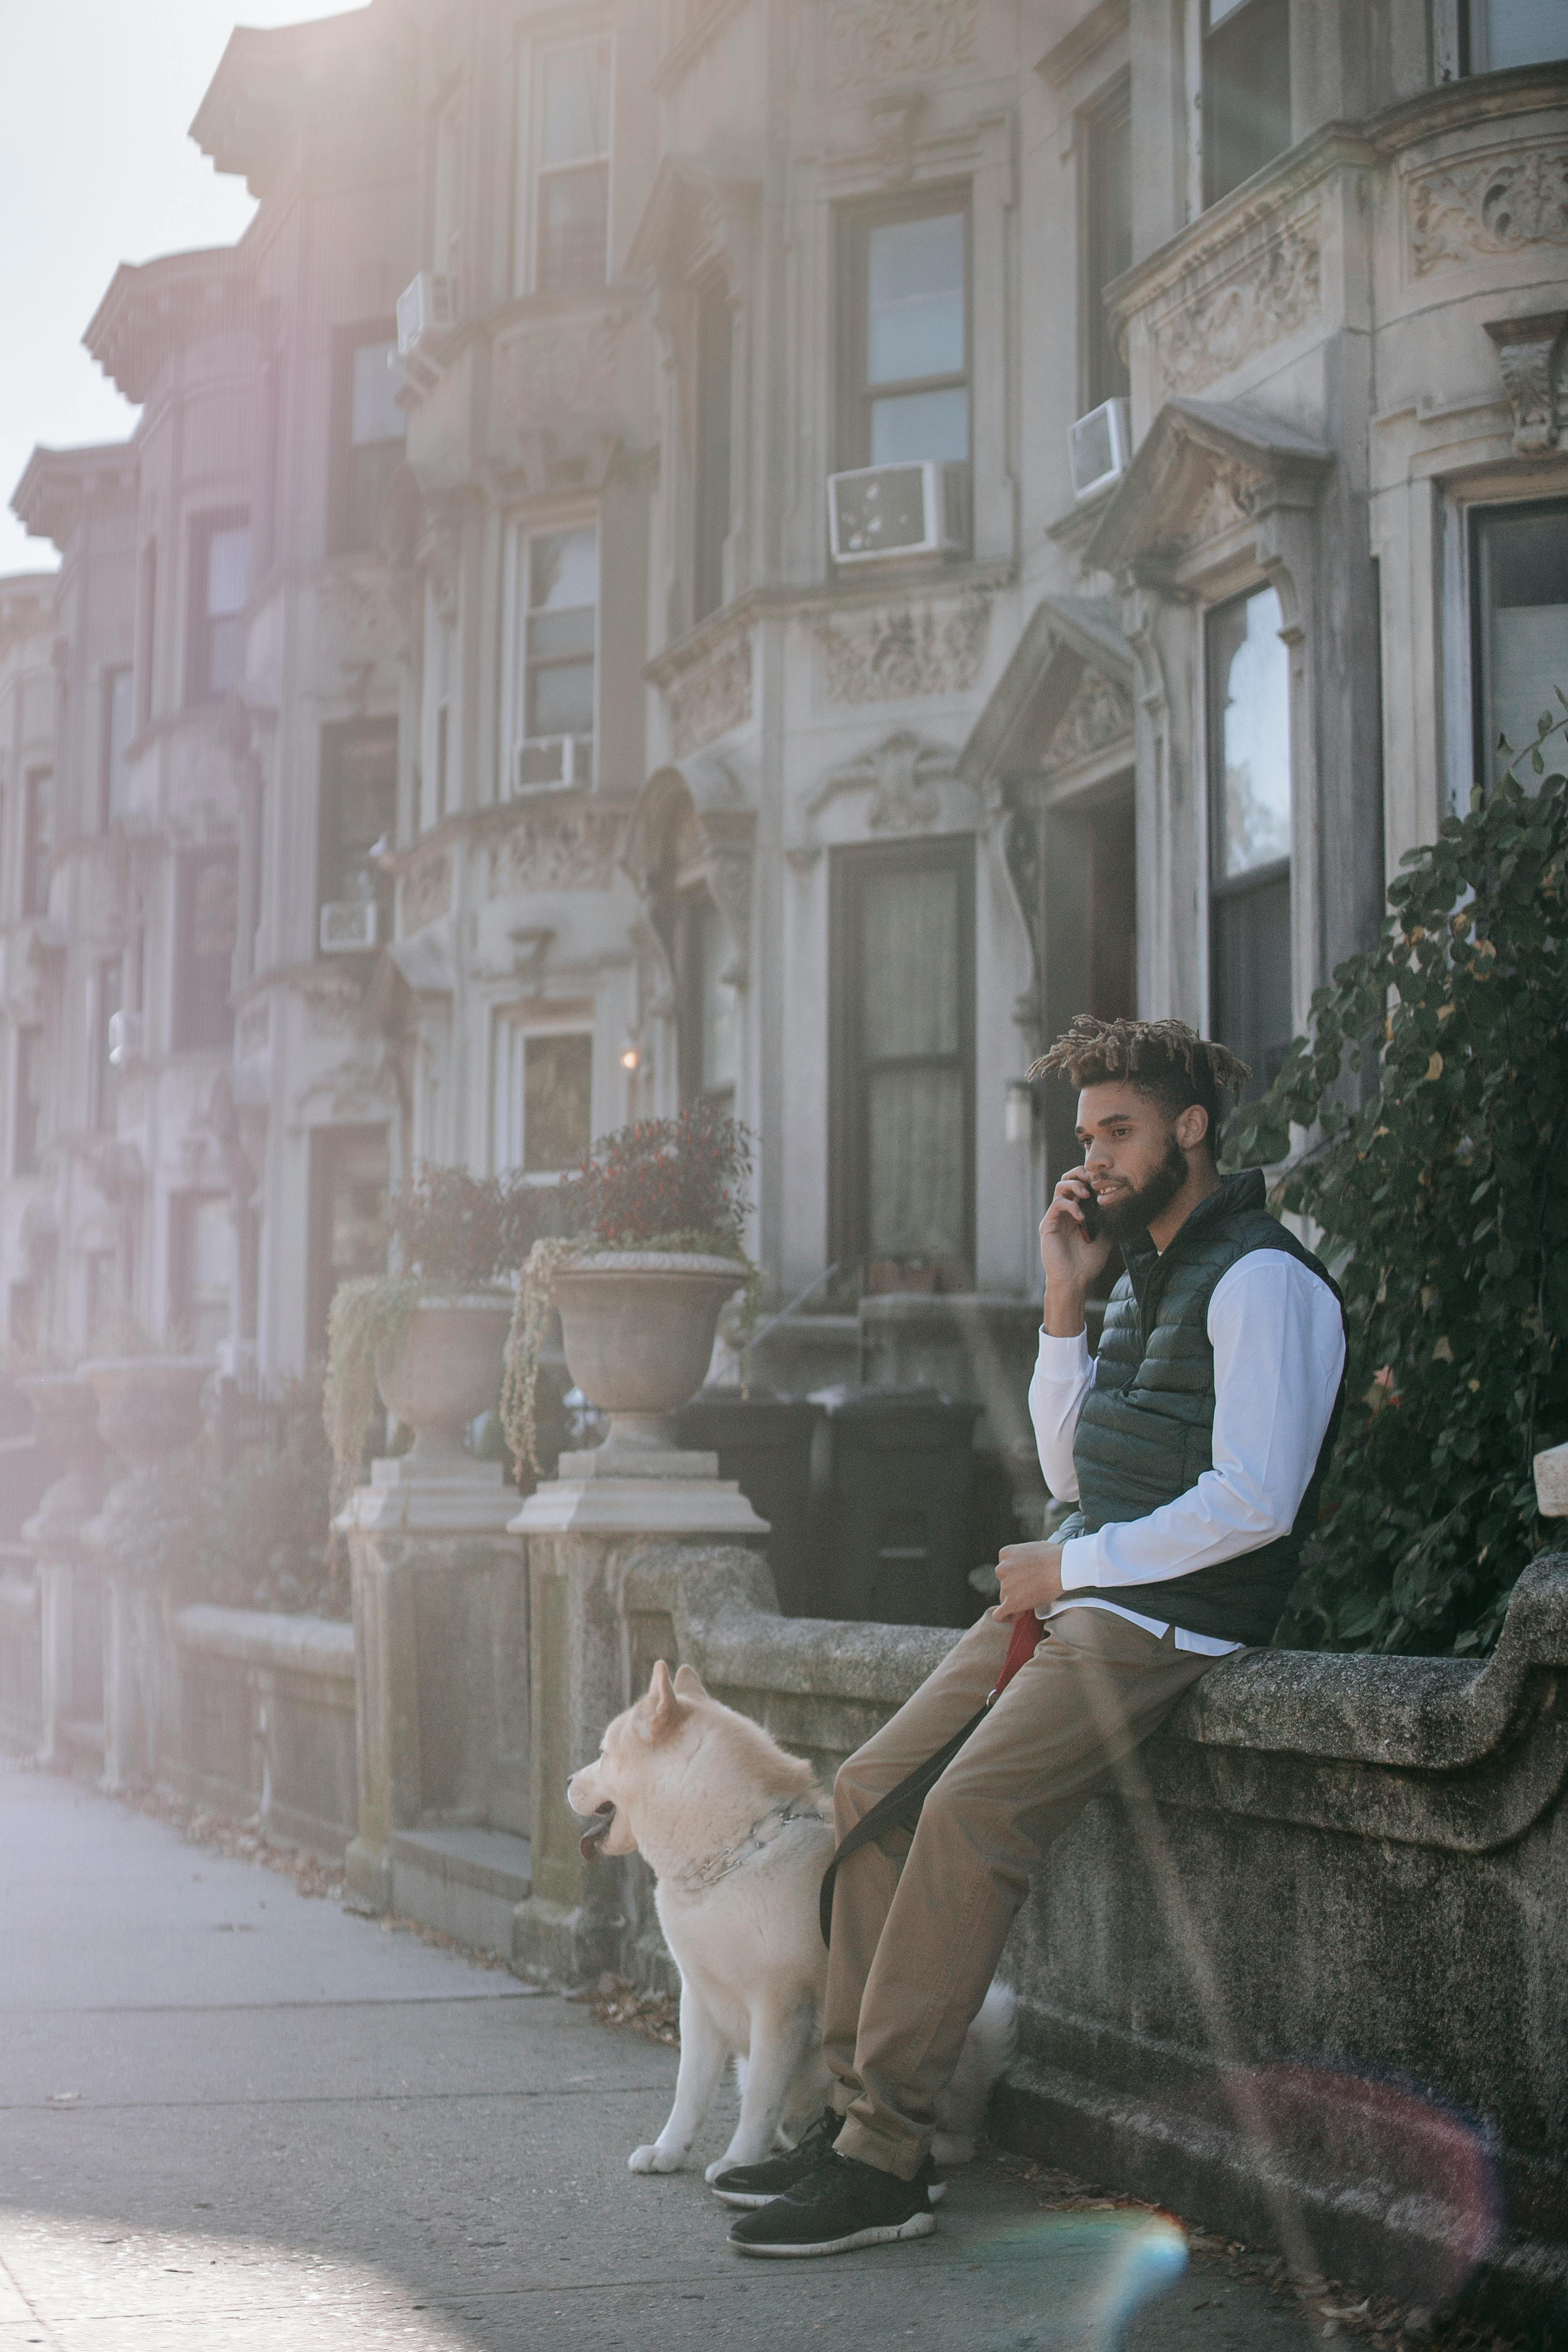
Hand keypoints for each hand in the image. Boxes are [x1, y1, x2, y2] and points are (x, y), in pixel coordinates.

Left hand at [994, 1540, 1063, 1622]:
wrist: (1063, 1566)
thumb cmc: (1054, 1556)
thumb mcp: (1031, 1547)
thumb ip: (1022, 1557)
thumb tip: (1027, 1564)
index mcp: (1005, 1554)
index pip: (1005, 1569)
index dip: (1016, 1577)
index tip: (1028, 1579)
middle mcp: (1001, 1569)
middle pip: (1005, 1584)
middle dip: (1016, 1589)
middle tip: (1033, 1591)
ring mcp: (1005, 1586)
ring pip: (1005, 1598)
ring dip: (1017, 1602)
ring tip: (1034, 1601)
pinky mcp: (1011, 1602)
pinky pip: (999, 1615)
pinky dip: (1006, 1617)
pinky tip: (1017, 1616)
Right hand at [1039, 1171, 1112, 1333]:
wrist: (1075, 1280)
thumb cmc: (1089, 1261)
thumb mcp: (1106, 1237)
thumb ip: (1110, 1221)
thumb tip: (1126, 1207)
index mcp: (1078, 1211)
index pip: (1082, 1184)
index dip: (1091, 1177)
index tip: (1105, 1179)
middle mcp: (1065, 1210)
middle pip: (1068, 1179)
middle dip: (1080, 1174)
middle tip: (1093, 1178)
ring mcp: (1056, 1216)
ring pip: (1060, 1187)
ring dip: (1074, 1185)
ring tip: (1087, 1194)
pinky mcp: (1048, 1224)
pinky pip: (1057, 1205)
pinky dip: (1070, 1205)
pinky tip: (1081, 1216)